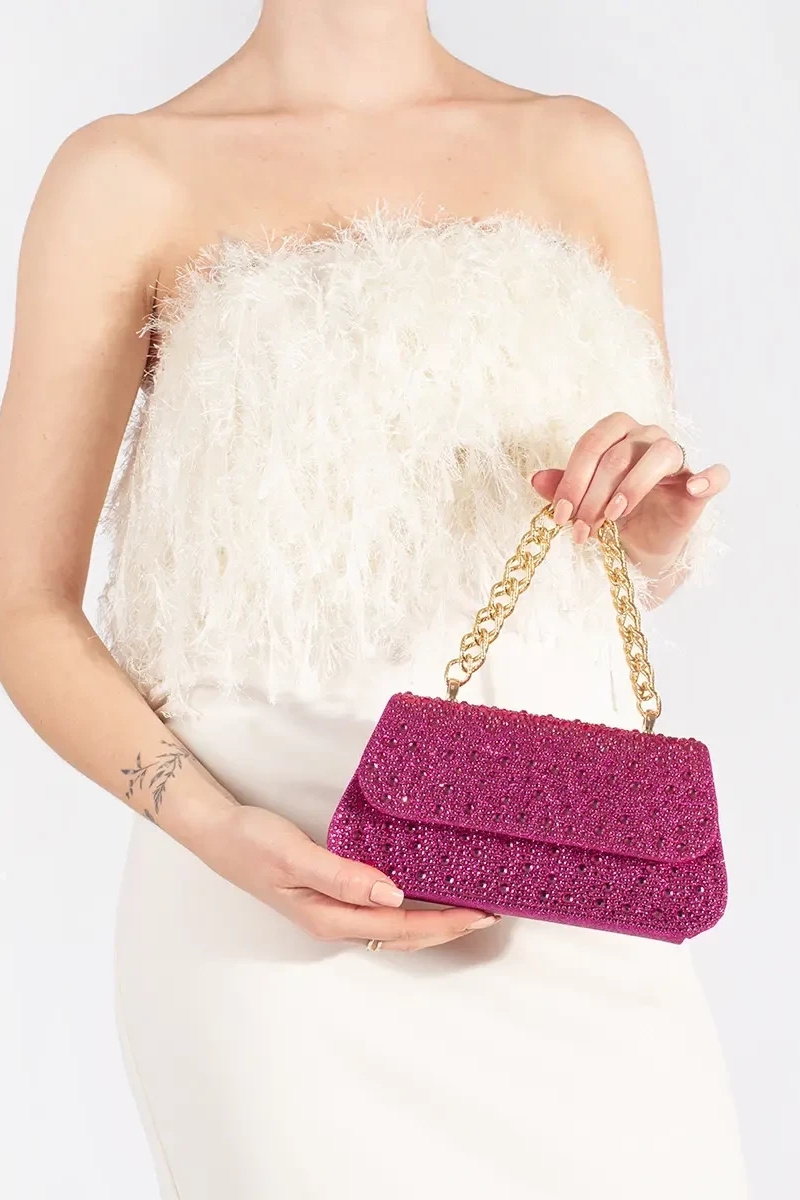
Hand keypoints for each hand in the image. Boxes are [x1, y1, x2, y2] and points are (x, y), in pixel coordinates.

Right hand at [192, 802, 498, 951]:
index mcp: (328, 917)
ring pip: (394, 930)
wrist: (217, 834)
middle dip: (449, 929)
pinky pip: (380, 913)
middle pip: (404, 937)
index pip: (400, 928)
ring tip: (470, 911)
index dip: (444, 923)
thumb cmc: (251, 841)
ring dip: (434, 923)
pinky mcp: (331, 897)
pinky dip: (411, 910)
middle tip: (492, 914)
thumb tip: (393, 896)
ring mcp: (332, 912)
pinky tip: (425, 895)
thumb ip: (341, 876)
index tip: (481, 913)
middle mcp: (334, 922)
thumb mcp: (293, 855)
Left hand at [530, 411, 729, 566]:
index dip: (573, 478)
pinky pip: (716, 475)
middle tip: (581, 529)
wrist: (636, 549)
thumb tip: (535, 480)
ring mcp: (676, 460)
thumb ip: (562, 489)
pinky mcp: (698, 487)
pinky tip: (694, 488)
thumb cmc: (608, 517)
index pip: (592, 444)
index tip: (561, 515)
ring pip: (661, 454)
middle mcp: (647, 437)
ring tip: (614, 516)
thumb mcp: (581, 504)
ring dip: (633, 486)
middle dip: (595, 493)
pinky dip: (709, 478)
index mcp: (616, 435)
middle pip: (620, 452)